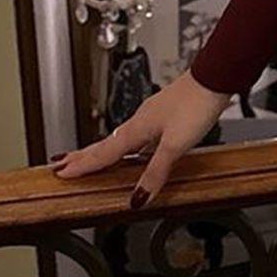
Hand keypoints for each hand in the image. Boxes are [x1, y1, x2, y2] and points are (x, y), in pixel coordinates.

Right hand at [47, 70, 233, 207]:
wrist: (214, 79)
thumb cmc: (195, 105)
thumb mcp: (174, 145)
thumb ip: (156, 171)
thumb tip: (138, 197)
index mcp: (136, 130)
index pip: (103, 153)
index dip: (83, 166)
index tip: (62, 173)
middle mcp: (139, 122)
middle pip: (105, 143)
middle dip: (83, 156)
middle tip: (62, 164)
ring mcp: (151, 116)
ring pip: (120, 138)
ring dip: (103, 150)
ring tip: (90, 159)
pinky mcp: (164, 114)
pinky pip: (137, 134)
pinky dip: (127, 145)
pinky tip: (136, 148)